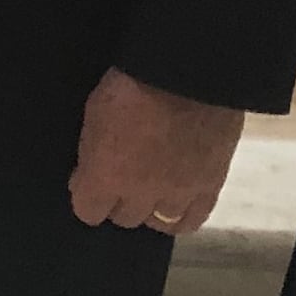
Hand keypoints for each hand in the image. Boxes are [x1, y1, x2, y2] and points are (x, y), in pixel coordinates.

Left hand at [67, 68, 239, 235]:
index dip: (86, 195)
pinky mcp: (209, 186)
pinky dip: (182, 216)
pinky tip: (176, 204)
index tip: (87, 180)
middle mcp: (141, 193)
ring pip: (158, 222)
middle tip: (120, 178)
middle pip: (123, 218)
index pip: (87, 210)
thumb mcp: (95, 112)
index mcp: (106, 175)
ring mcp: (178, 193)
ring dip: (150, 208)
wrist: (188, 73)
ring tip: (149, 189)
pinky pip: (193, 220)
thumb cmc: (133, 82)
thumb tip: (86, 174)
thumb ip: (92, 152)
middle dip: (117, 200)